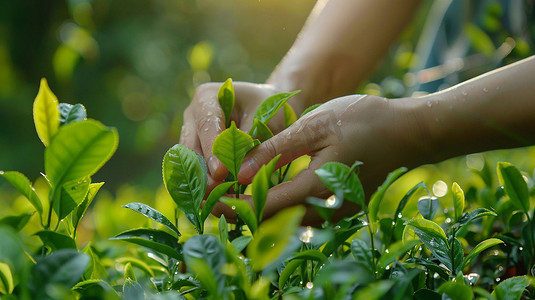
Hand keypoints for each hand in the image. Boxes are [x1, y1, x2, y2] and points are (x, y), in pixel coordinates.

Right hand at [179, 82, 302, 189]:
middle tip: (216, 192)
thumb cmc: (271, 109)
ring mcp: (190, 133)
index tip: (220, 172)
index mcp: (207, 97)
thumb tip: (239, 173)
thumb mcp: (265, 120)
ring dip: (202, 181)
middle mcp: (192, 114)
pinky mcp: (194, 150)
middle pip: (191, 146)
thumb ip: (251, 144)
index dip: (212, 151)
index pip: (207, 125)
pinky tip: (215, 200)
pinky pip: (194, 169)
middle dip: (202, 171)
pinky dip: (204, 184)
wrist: (270, 108)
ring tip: (216, 200)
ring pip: (189, 162)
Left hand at [212, 95, 428, 223]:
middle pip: (272, 221)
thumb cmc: (364, 121)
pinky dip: (277, 208)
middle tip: (210, 204)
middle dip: (240, 214)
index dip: (233, 206)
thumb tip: (239, 170)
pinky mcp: (339, 207)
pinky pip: (301, 215)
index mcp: (317, 187)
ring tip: (229, 201)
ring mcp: (335, 212)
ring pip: (286, 221)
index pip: (264, 206)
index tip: (207, 201)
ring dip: (257, 213)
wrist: (407, 131)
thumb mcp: (315, 125)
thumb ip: (276, 149)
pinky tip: (262, 195)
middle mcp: (326, 210)